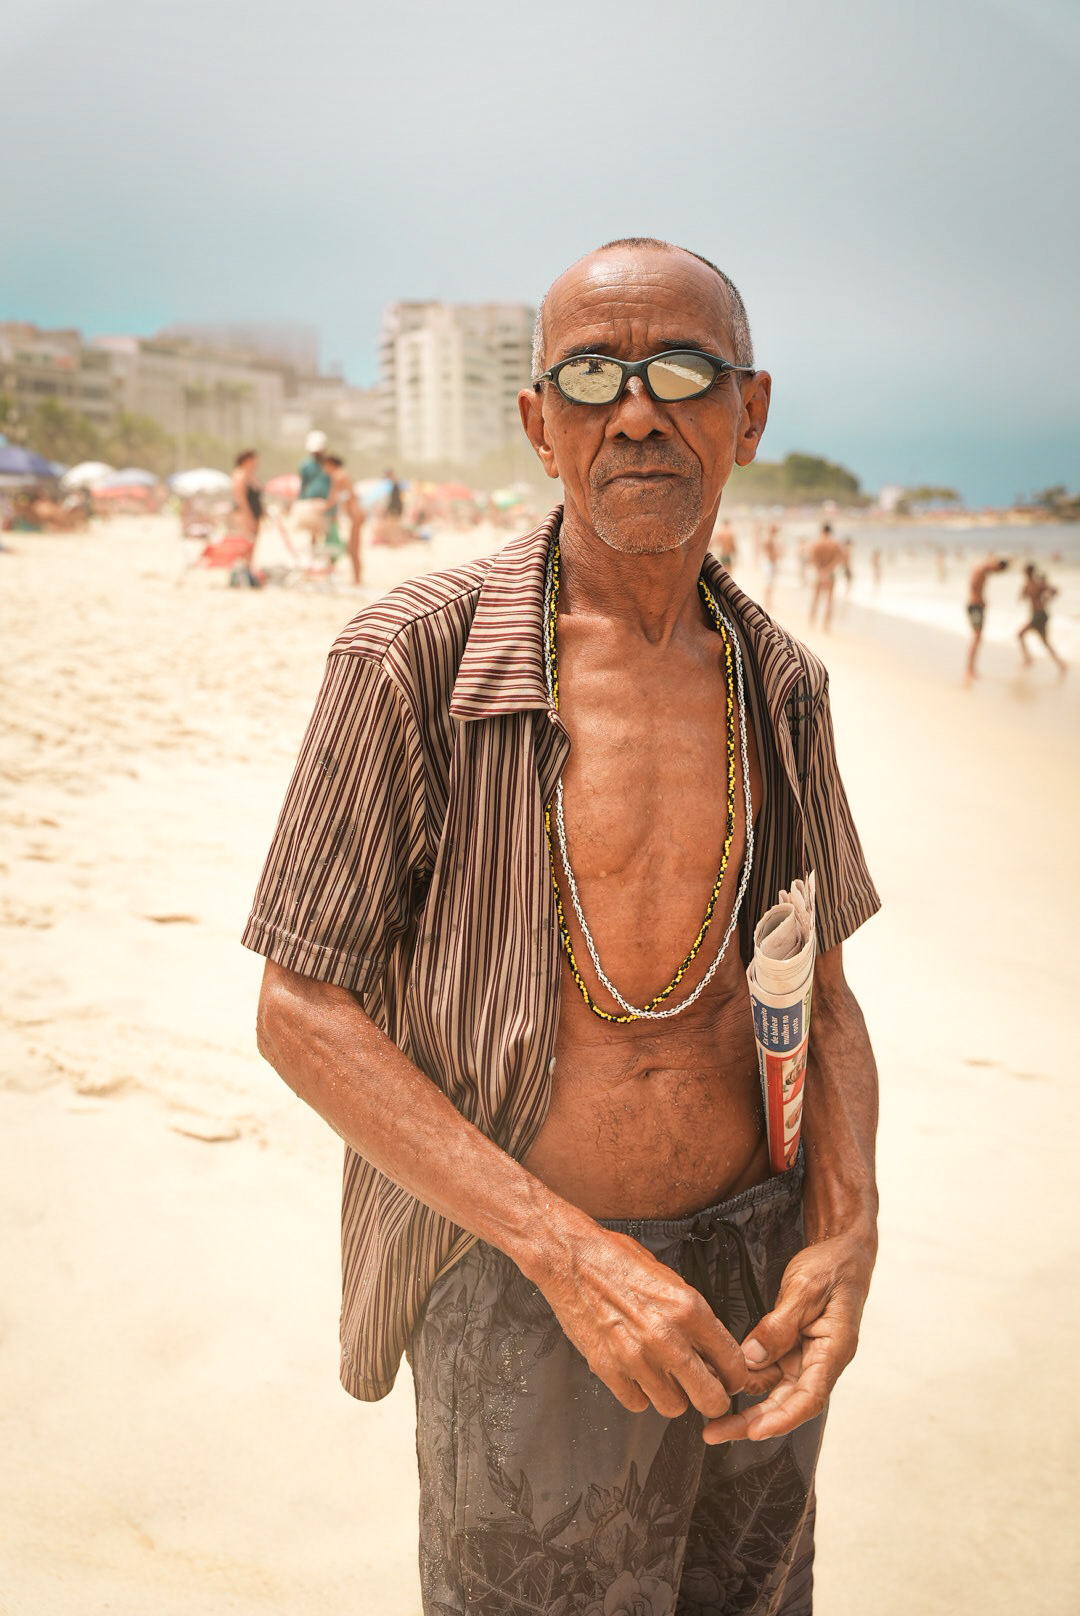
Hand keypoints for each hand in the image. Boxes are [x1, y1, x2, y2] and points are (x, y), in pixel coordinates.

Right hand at [535, 1222, 748, 1420]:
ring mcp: (636, 1357)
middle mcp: (666, 1337)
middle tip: (704, 1391)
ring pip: (673, 1407)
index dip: (734, 1377)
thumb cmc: (619, 1261)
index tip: (728, 1379)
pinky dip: (638, 1394)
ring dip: (672, 1395)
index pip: (732, 1364)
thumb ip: (693, 1318)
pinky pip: (637, 1403)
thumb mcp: (671, 1280)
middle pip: (710, 1399)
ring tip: (663, 1376)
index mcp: (689, 1310)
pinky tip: (635, 1374)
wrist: (571, 1258)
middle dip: (711, 1398)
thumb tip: (710, 1350)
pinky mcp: (608, 1368)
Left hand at [702, 1231, 873, 1444]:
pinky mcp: (792, 1345)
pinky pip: (768, 1367)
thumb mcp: (805, 1289)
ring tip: (711, 1408)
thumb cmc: (832, 1267)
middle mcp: (820, 1360)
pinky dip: (748, 1374)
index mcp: (833, 1351)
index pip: (809, 1398)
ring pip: (774, 1388)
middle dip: (751, 1421)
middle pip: (786, 1402)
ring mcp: (805, 1355)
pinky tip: (724, 1375)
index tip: (753, 1432)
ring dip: (746, 1401)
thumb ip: (779, 1325)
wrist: (841, 1249)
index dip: (781, 1419)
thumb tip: (753, 1357)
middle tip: (714, 1432)